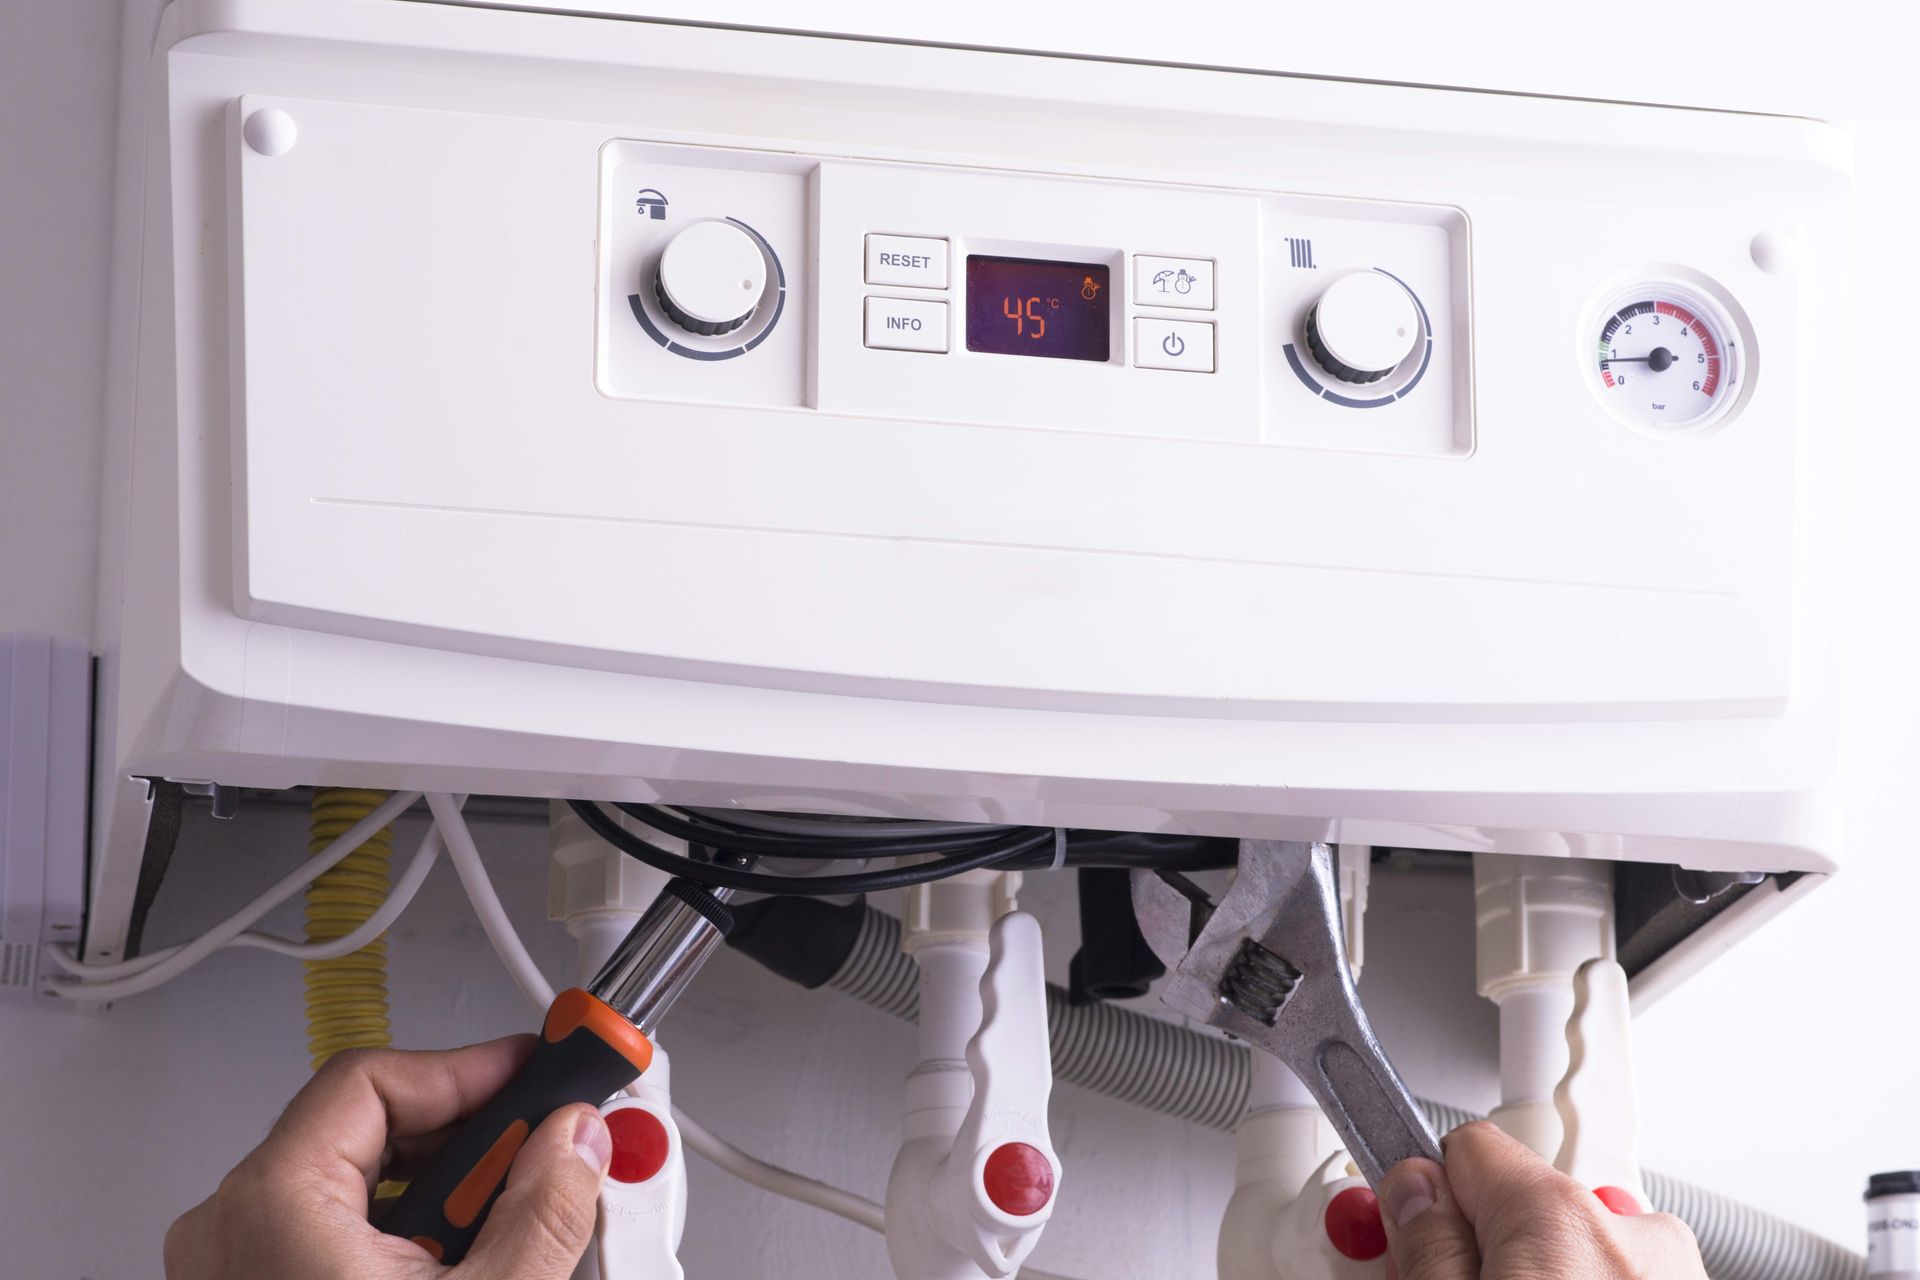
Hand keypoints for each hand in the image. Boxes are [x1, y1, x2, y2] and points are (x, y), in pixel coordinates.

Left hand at [165, 1037, 612, 1278]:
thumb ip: (542, 1211)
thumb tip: (577, 1143)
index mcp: (272, 1205)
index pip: (379, 1078)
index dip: (474, 1069)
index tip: (542, 1071)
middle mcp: (236, 1228)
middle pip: (375, 1127)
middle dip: (476, 1140)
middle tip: (550, 1149)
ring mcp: (240, 1269)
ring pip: (364, 1185)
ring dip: (450, 1195)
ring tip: (512, 1225)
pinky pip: (340, 1234)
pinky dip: (411, 1237)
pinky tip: (469, 1260)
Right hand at [1379, 1122, 1706, 1278]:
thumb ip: (1430, 1249)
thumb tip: (1414, 1192)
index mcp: (1560, 1220)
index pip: (1470, 1149)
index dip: (1431, 1191)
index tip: (1411, 1215)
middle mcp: (1635, 1233)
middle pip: (1529, 1205)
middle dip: (1496, 1244)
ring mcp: (1680, 1273)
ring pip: (1586, 1250)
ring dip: (1556, 1277)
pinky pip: (1633, 1278)